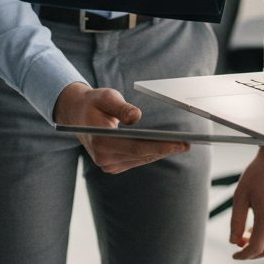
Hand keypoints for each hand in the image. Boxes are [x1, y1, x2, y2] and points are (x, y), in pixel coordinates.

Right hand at [52, 82, 189, 173]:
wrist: (76, 115)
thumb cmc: (93, 103)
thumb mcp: (106, 97)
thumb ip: (121, 107)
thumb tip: (137, 117)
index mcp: (101, 141)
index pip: (137, 146)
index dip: (161, 146)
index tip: (181, 143)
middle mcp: (104, 158)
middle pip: (142, 154)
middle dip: (166, 149)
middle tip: (188, 144)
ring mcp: (108, 165)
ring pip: (141, 159)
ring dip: (160, 152)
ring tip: (181, 145)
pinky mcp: (112, 166)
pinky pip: (136, 160)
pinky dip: (151, 153)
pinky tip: (165, 147)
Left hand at [230, 147, 263, 258]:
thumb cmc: (261, 172)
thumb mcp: (241, 194)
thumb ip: (236, 220)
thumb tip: (233, 240)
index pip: (256, 248)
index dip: (244, 255)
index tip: (235, 255)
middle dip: (252, 253)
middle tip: (240, 245)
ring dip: (262, 246)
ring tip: (248, 234)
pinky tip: (261, 227)